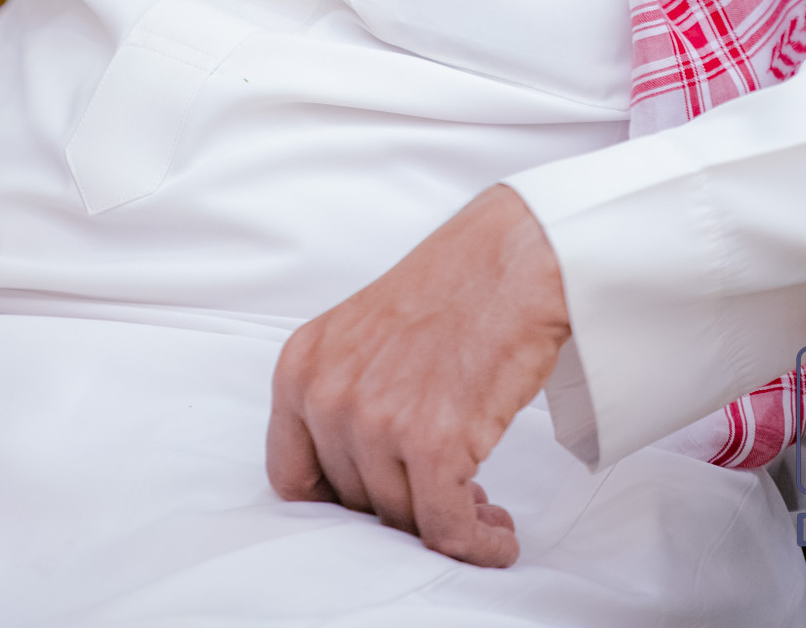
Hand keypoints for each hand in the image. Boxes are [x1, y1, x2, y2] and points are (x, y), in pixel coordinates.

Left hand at [266, 183, 569, 568]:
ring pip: (403, 520)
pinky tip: (498, 536)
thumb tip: (362, 482)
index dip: (337, 508)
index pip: (292, 479)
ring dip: (447, 524)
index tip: (374, 512)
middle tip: (447, 497)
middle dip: (404, 508)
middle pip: (354, 504)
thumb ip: (343, 401)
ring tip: (482, 505)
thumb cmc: (452, 289)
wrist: (513, 259)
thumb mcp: (361, 337)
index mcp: (300, 368)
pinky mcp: (432, 444)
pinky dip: (476, 545)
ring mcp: (376, 421)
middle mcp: (327, 396)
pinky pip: (446, 529)